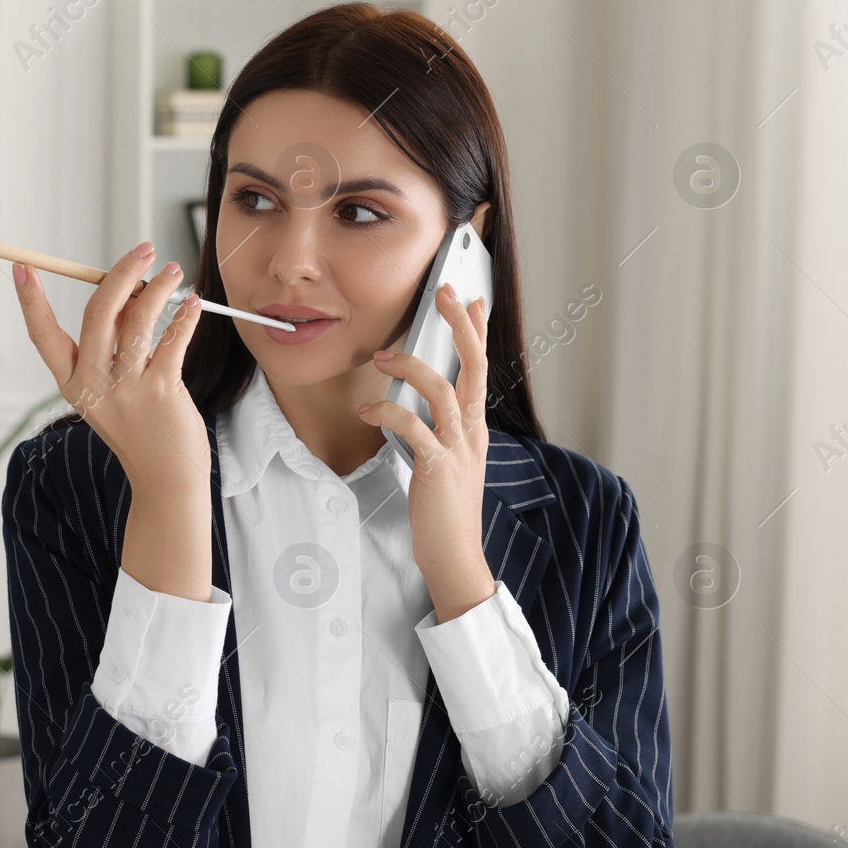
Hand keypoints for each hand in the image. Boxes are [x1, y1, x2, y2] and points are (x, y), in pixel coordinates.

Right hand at [12, 242, 208, 492]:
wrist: (166, 479)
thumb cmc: (141, 431)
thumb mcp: (112, 391)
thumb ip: (114, 346)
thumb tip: (130, 293)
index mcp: (73, 383)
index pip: (43, 335)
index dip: (31, 300)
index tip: (23, 268)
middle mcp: (94, 384)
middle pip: (99, 313)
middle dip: (121, 273)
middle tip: (143, 250)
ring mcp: (126, 388)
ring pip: (139, 319)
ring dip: (159, 287)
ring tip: (175, 273)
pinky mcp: (161, 390)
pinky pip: (172, 339)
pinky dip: (185, 316)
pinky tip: (192, 306)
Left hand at [356, 282, 494, 621]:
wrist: (455, 555)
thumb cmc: (445, 508)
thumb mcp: (445, 458)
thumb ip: (437, 427)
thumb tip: (416, 400)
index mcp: (474, 427)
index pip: (480, 368)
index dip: (477, 331)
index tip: (471, 299)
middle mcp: (472, 431)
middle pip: (474, 365)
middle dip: (460, 325)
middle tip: (445, 293)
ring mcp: (458, 447)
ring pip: (442, 390)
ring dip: (410, 367)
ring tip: (382, 357)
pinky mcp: (438, 467)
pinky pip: (414, 428)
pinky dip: (389, 413)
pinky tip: (367, 411)